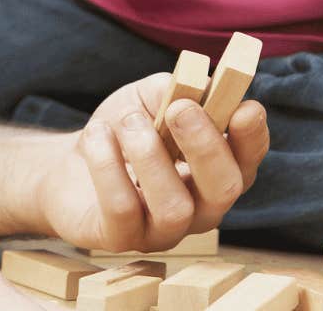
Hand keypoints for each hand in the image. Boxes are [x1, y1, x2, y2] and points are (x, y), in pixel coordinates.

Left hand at [34, 72, 269, 252]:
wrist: (70, 164)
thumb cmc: (123, 129)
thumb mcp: (149, 97)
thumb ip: (176, 88)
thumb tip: (201, 83)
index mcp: (219, 168)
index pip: (250, 158)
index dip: (253, 136)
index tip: (244, 108)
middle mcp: (202, 207)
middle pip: (225, 189)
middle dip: (206, 146)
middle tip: (180, 109)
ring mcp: (164, 230)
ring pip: (175, 207)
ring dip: (150, 155)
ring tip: (128, 123)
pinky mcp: (123, 240)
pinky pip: (123, 209)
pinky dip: (108, 165)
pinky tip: (98, 136)